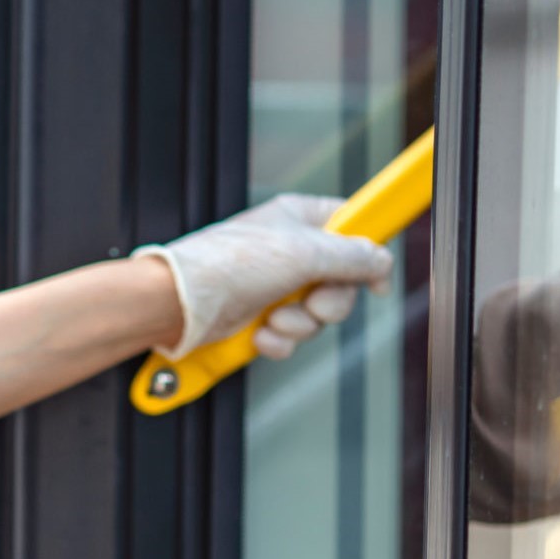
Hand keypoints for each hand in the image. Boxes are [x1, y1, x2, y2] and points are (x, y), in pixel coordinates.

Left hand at [136, 193, 393, 360]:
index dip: (367, 252)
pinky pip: (290, 334)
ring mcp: (274, 284)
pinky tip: (259, 333)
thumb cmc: (225, 265)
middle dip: (328, 302)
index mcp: (298, 218)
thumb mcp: (304, 254)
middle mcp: (288, 249)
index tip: (376, 279)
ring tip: (273, 318)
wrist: (178, 305)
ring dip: (299, 324)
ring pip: (316, 314)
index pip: (351, 226)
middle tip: (312, 303)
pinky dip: (278, 340)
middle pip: (341, 281)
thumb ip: (352, 257)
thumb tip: (381, 260)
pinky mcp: (259, 314)